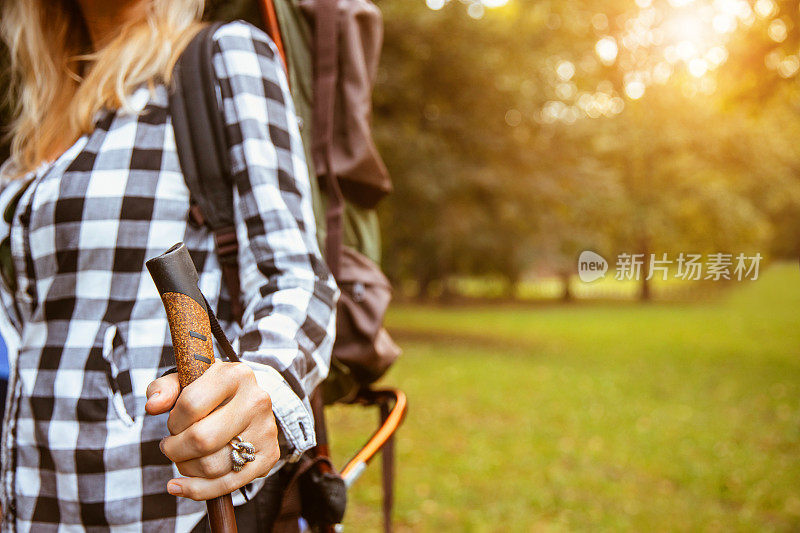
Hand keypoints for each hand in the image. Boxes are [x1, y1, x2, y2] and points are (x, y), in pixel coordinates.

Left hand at [145, 361, 280, 500]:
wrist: (247, 403)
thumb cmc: (210, 393)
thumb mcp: (186, 381)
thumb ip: (163, 388)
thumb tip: (153, 406)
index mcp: (235, 375)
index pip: (191, 405)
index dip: (173, 421)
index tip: (173, 423)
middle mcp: (256, 400)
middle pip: (202, 439)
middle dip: (175, 449)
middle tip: (170, 446)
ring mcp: (266, 429)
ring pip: (213, 466)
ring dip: (186, 468)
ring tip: (183, 458)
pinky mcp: (269, 455)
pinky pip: (227, 485)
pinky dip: (197, 490)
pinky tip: (180, 486)